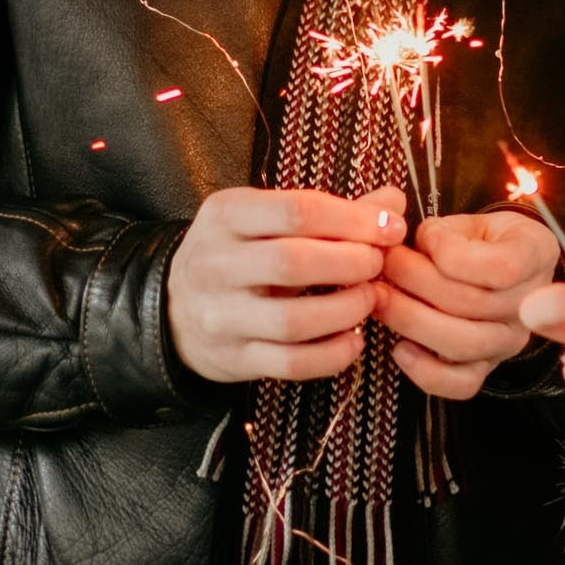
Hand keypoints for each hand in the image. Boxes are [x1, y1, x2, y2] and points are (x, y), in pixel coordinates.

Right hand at [165, 186, 406, 383]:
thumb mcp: (267, 217)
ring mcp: (220, 316)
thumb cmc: (238, 252)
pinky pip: (290, 363)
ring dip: (345, 310)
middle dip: (351, 263)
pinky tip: (353, 340)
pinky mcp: (232, 358)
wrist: (173, 307)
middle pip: (293, 262)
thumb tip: (391, 201)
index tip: (390, 227)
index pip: (297, 211)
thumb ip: (332, 210)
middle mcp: (215, 264)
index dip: (353, 219)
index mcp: (226, 215)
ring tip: (370, 299)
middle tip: (378, 263)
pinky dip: (331, 355)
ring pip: (292, 319)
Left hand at [372, 210, 558, 399]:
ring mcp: (509, 340)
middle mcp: (530, 305)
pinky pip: (460, 384)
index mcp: (534, 255)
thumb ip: (444, 232)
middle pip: (472, 306)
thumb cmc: (482, 240)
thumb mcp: (471, 221)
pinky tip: (400, 347)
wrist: (498, 262)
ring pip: (461, 344)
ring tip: (382, 298)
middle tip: (385, 263)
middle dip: (415, 281)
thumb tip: (406, 251)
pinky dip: (425, 370)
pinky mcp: (487, 366)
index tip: (425, 237)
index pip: (502, 268)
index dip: (453, 254)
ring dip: (410, 320)